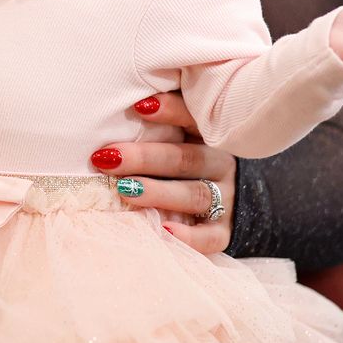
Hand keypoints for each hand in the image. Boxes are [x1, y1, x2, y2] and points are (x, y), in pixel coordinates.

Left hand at [95, 92, 237, 253]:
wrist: (234, 200)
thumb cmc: (185, 157)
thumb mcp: (179, 134)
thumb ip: (155, 122)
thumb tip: (115, 105)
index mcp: (209, 135)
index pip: (194, 118)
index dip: (171, 111)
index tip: (139, 107)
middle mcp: (221, 164)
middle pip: (185, 159)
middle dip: (145, 158)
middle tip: (107, 158)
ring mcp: (227, 199)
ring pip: (195, 194)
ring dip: (158, 192)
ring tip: (125, 190)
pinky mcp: (225, 231)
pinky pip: (211, 238)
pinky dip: (189, 236)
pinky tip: (163, 230)